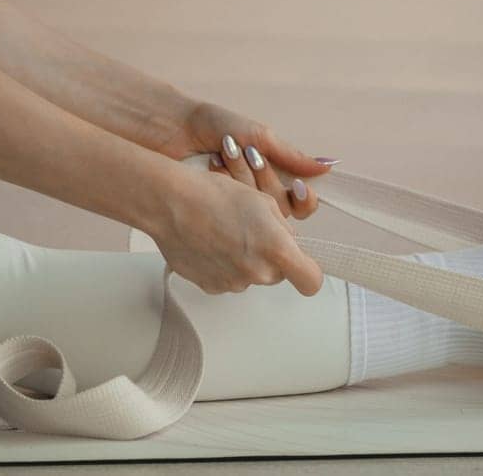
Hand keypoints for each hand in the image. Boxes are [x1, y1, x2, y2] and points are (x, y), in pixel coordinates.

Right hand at [148, 164, 324, 295]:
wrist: (171, 204)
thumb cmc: (216, 195)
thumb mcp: (264, 201)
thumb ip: (284, 229)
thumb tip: (288, 242)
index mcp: (277, 250)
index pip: (310, 281)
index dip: (309, 272)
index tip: (303, 263)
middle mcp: (257, 273)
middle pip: (278, 274)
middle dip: (272, 256)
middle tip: (254, 231)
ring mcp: (233, 283)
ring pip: (252, 274)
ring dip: (246, 259)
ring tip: (227, 232)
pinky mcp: (211, 287)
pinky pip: (229, 278)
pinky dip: (225, 264)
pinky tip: (212, 242)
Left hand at [155, 98, 335, 218]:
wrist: (177, 129)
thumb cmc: (217, 128)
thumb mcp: (259, 136)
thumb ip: (291, 155)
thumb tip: (328, 166)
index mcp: (274, 179)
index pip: (301, 205)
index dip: (304, 200)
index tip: (297, 186)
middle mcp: (258, 199)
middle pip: (281, 212)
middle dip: (265, 179)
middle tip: (248, 154)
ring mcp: (236, 211)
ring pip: (257, 216)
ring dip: (244, 181)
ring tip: (225, 155)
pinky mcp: (214, 216)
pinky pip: (230, 218)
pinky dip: (224, 189)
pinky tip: (212, 170)